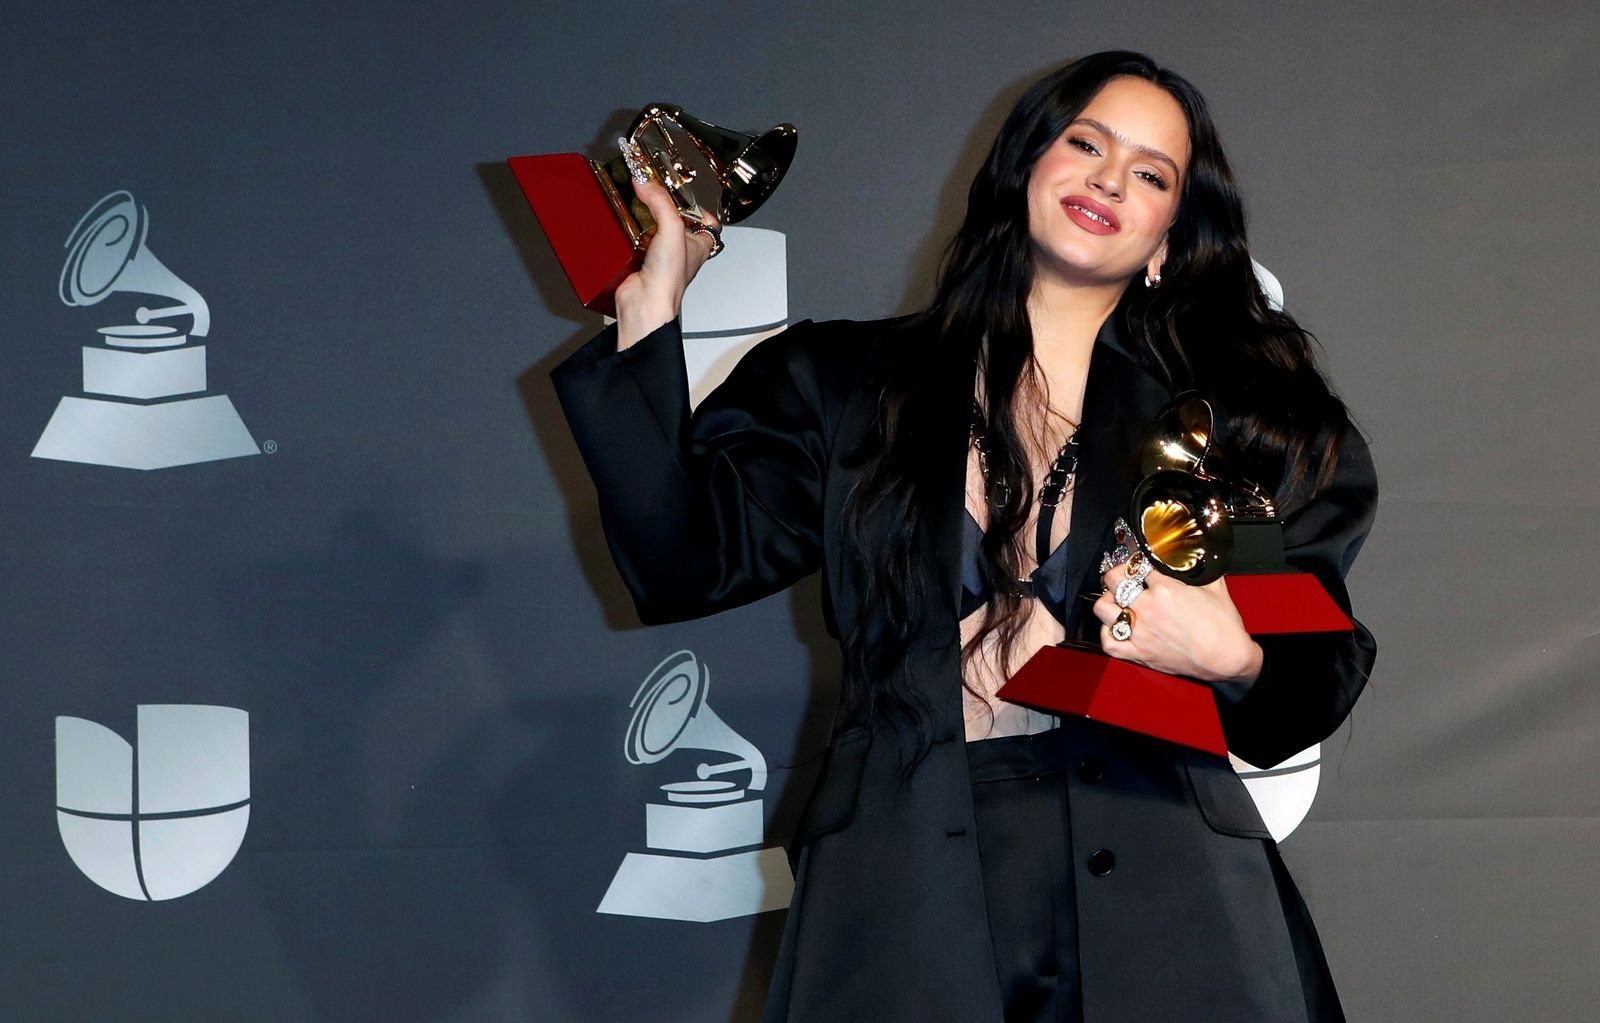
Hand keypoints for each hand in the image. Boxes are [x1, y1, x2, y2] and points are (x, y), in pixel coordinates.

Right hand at [614, 176, 719, 349]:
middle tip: (653, 193)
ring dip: (643, 220)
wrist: (643, 303)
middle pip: (675, 222)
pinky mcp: (639, 262)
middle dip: (663, 209)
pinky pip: (633, 242)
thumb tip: (646, 181)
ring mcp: (659, 258)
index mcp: (698, 245)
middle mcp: (681, 252)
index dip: (698, 207)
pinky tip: (623, 225)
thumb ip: (660, 201)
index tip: (683, 193)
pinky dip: (627, 233)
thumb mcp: (671, 229)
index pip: (707, 222)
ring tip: (635, 204)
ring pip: (653, 231)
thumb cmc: (668, 279)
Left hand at [1091, 561, 1263, 686]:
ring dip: (1106, 600)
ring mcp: (1140, 631)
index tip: (1138, 564)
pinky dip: (1107, 633)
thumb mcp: (1216, 587)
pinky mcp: (1139, 653)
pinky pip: (1108, 641)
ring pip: (1103, 608)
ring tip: (1114, 599)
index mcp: (1165, 589)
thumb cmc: (1223, 628)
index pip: (1138, 565)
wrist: (1227, 658)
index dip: (1137, 562)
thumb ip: (1201, 568)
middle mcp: (1148, 608)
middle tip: (1122, 576)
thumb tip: (1198, 554)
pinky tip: (1115, 626)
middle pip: (1113, 580)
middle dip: (1116, 574)